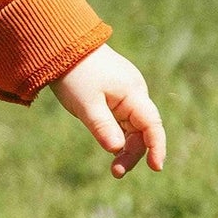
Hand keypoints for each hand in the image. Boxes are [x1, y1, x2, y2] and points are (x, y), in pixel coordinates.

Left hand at [48, 44, 165, 177]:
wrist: (60, 45)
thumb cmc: (73, 73)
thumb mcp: (85, 103)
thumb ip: (102, 126)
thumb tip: (117, 150)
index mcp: (133, 93)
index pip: (151, 125)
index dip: (157, 147)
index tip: (156, 168)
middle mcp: (134, 93)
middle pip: (142, 130)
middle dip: (133, 153)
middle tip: (116, 172)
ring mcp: (124, 93)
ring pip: (131, 126)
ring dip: (125, 146)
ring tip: (114, 167)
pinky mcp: (112, 93)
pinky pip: (121, 118)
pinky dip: (117, 133)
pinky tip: (110, 145)